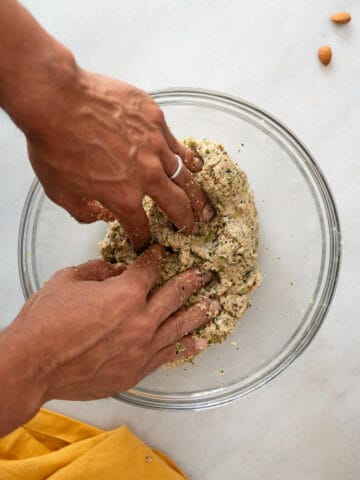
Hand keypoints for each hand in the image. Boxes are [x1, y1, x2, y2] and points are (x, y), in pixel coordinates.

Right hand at [8, 245, 219, 403]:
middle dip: (192, 280)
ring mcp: (142, 347)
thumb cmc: (46, 322)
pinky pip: (169, 355)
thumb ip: (98, 270)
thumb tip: (115, 271)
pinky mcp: (137, 370)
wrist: (33, 365)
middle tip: (207, 274)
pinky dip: (187, 347)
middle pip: (175, 294)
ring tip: (216, 305)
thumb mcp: (69, 280)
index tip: (163, 253)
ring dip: (200, 313)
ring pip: (180, 326)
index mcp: (126, 292)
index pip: (150, 268)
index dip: (157, 257)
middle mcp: (141, 319)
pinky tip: (200, 342)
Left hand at [25, 67, 213, 248]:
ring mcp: (156, 147)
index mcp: (123, 198)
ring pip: (185, 177)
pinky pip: (180, 146)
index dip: (143, 239)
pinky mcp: (156, 121)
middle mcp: (147, 176)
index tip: (145, 243)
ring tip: (205, 206)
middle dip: (185, 222)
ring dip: (196, 195)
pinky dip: (191, 160)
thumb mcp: (59, 191)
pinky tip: (198, 167)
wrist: (56, 99)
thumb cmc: (52, 145)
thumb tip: (100, 216)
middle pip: (176, 206)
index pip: (140, 227)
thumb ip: (83, 211)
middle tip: (191, 227)